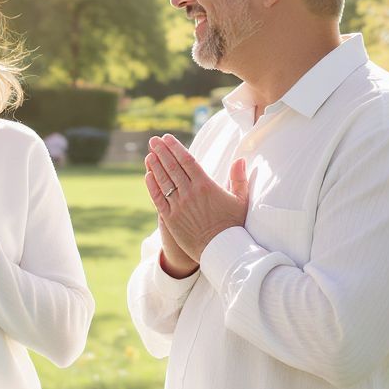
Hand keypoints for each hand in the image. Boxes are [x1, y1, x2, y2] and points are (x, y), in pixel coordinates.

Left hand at [146, 134, 247, 261]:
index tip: (167, 138)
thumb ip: (239, 179)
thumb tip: (240, 159)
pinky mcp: (170, 218)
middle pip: (172, 167)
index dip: (175, 147)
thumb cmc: (233, 225)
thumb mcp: (241, 200)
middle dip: (161, 151)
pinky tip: (148, 175)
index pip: (187, 160)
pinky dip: (152, 186)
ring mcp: (177, 205)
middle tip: (153, 140)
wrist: (221, 250)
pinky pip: (157, 198)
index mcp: (205, 185)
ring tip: (149, 154)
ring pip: (163, 180)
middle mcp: (189, 193)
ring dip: (155, 165)